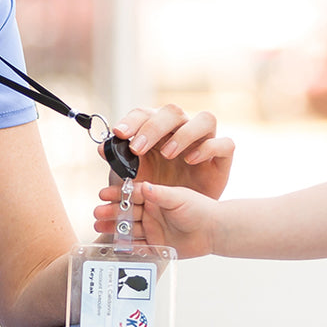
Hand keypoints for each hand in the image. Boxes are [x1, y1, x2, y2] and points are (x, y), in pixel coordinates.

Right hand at [94, 179, 220, 256]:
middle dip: (111, 212)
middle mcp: (152, 212)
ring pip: (129, 229)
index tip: (103, 194)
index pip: (131, 194)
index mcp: (155, 197)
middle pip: (127, 212)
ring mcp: (153, 229)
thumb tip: (143, 186)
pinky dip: (128, 246)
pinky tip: (116, 245)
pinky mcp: (156, 245)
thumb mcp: (179, 198)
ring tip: (98, 227)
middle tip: (97, 212)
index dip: (117, 194)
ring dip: (114, 228)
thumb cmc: (200, 209)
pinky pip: (138, 246)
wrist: (214, 231)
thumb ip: (160, 194)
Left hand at [105, 104, 233, 198]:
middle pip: (173, 112)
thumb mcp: (135, 178)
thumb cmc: (157, 189)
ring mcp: (205, 140)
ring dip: (184, 134)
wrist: (182, 214)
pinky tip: (191, 160)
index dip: (133, 120)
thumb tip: (102, 148)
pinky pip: (224, 143)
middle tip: (138, 149)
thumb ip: (120, 163)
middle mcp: (182, 128)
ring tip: (167, 154)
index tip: (119, 134)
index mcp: (158, 129)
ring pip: (205, 119)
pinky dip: (208, 148)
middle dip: (153, 128)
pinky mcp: (222, 156)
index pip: (146, 113)